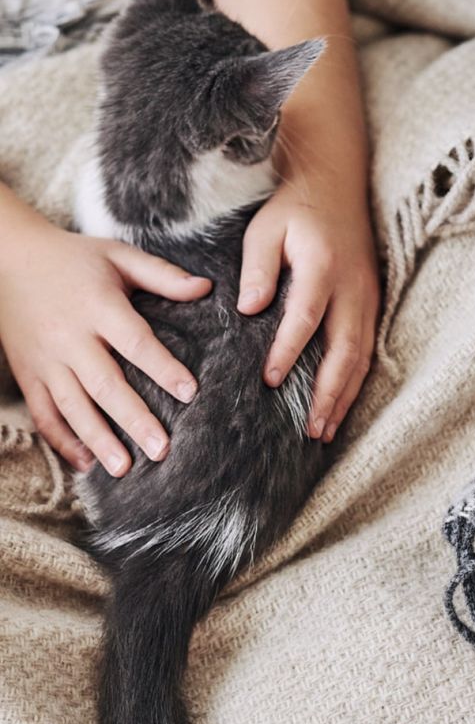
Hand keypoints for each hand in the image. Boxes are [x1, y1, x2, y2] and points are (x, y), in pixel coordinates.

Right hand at [0, 225, 210, 474]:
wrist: (7, 258)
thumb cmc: (73, 258)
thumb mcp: (117, 255)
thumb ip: (161, 275)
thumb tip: (207, 288)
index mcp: (98, 305)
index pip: (136, 342)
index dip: (163, 368)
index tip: (190, 392)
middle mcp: (70, 336)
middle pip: (105, 383)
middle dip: (134, 419)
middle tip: (161, 449)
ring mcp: (46, 359)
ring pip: (73, 406)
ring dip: (98, 439)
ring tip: (124, 468)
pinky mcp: (29, 373)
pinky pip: (43, 413)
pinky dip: (61, 441)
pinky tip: (85, 463)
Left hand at [237, 179, 379, 442]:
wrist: (337, 182)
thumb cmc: (294, 208)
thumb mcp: (265, 228)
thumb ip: (258, 268)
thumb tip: (250, 310)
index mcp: (323, 266)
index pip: (306, 317)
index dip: (289, 351)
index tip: (270, 381)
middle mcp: (352, 287)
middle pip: (344, 349)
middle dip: (328, 392)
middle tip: (310, 428)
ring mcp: (367, 298)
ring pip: (360, 357)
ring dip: (344, 396)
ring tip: (325, 430)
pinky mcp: (371, 304)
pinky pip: (366, 351)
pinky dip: (354, 383)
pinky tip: (339, 407)